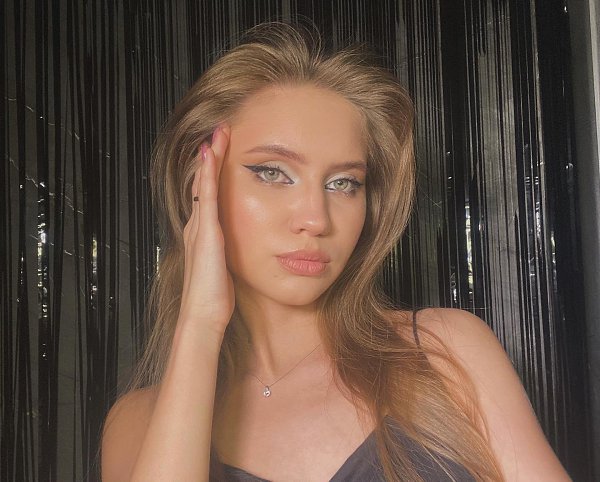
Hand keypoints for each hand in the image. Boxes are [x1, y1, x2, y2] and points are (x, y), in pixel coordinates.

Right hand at [179, 125, 234, 333]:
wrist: (203, 314)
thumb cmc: (214, 297)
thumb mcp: (222, 270)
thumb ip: (226, 255)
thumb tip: (238, 247)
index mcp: (203, 235)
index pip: (208, 195)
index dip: (213, 173)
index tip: (222, 153)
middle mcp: (197, 226)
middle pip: (203, 183)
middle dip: (211, 158)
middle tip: (219, 133)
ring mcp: (199, 228)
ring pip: (203, 184)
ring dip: (210, 158)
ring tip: (217, 134)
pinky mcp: (205, 232)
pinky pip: (206, 195)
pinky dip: (208, 174)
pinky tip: (211, 155)